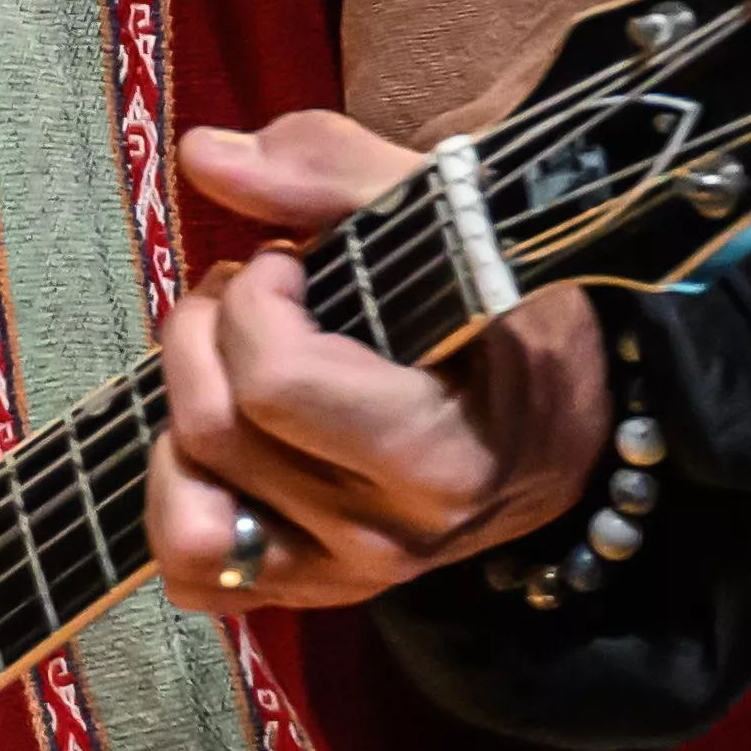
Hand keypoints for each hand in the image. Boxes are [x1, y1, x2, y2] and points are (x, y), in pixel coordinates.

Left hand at [149, 112, 611, 620]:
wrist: (569, 418)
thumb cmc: (516, 312)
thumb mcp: (457, 220)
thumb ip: (333, 173)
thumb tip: (203, 156)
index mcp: (444, 453)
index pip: (277, 381)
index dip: (255, 296)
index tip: (290, 261)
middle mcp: (393, 536)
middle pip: (218, 431)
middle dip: (202, 332)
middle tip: (245, 289)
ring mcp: (351, 576)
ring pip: (189, 510)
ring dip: (181, 417)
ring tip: (227, 365)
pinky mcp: (316, 594)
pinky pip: (196, 576)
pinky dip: (184, 504)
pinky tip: (224, 443)